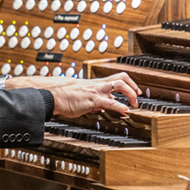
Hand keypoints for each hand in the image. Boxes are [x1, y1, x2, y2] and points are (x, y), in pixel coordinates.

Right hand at [7, 72, 139, 118]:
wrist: (51, 95)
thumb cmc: (63, 96)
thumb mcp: (81, 97)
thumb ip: (93, 101)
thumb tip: (101, 107)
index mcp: (95, 84)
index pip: (115, 78)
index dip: (128, 84)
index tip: (134, 91)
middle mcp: (98, 84)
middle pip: (122, 76)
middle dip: (134, 86)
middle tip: (138, 96)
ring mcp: (96, 91)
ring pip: (120, 84)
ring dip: (131, 94)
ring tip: (134, 105)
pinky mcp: (93, 100)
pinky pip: (111, 102)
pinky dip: (121, 107)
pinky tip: (125, 112)